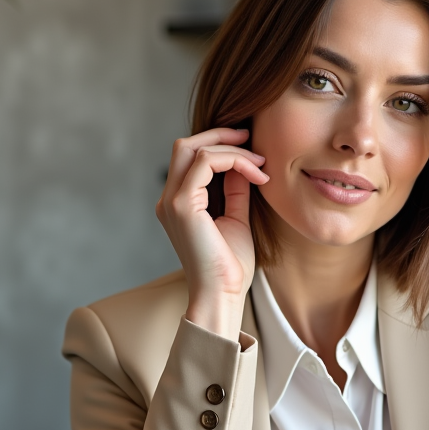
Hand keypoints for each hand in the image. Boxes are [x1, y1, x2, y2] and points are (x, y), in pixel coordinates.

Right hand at [156, 128, 268, 338]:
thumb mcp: (236, 218)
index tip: (252, 152)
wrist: (223, 295)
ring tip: (259, 162)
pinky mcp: (182, 205)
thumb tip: (243, 163)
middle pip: (185, 145)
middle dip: (219, 134)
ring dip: (231, 148)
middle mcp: (169, 199)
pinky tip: (256, 174)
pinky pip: (206, 162)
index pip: (190, 157)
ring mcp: (172, 201)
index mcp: (178, 203)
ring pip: (194, 148)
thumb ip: (235, 190)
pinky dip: (234, 160)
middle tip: (250, 137)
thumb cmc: (230, 265)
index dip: (221, 145)